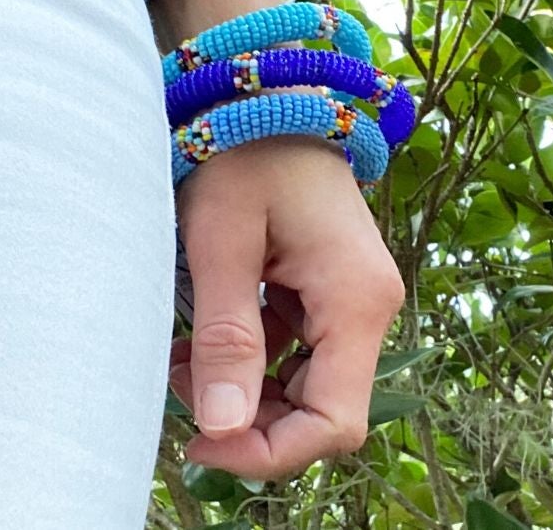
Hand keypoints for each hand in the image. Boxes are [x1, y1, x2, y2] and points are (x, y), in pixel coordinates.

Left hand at [168, 135, 403, 479]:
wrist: (272, 99)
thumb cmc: (246, 154)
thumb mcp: (222, 242)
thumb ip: (227, 335)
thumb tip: (221, 427)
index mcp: (356, 300)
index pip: (336, 422)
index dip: (270, 453)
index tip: (202, 444)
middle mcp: (368, 306)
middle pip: (322, 410)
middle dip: (250, 419)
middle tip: (184, 386)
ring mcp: (352, 297)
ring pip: (307, 384)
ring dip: (246, 388)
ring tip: (185, 359)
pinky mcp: (330, 288)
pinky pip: (298, 349)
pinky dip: (253, 357)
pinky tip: (205, 339)